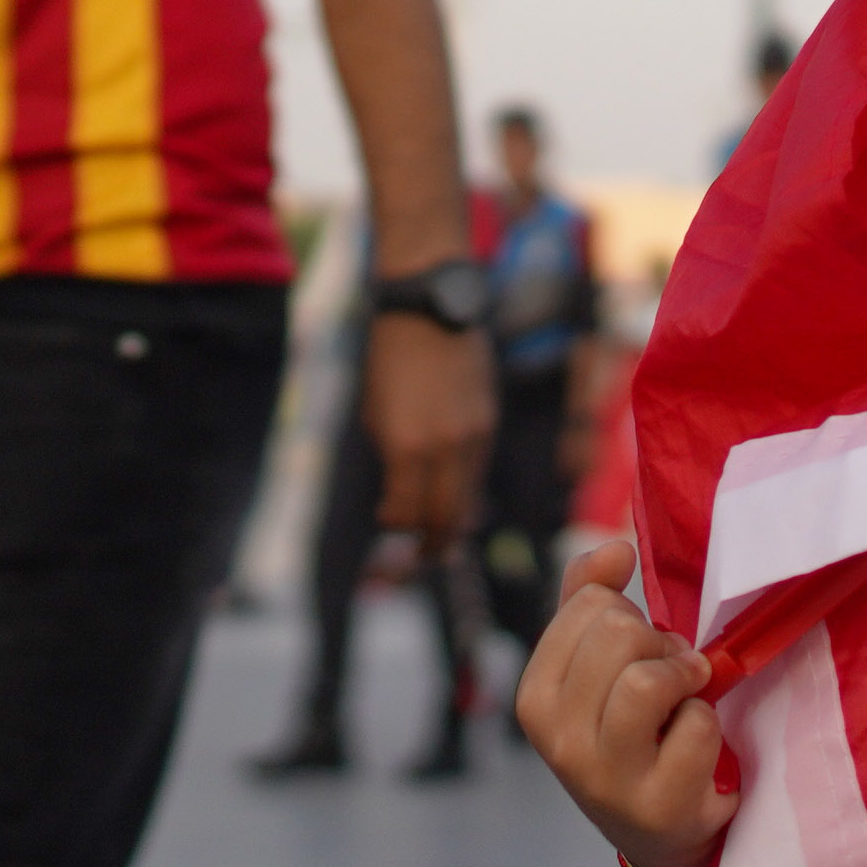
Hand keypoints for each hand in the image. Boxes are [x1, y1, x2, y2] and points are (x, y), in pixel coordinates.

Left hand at [361, 313, 489, 535]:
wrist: (429, 311)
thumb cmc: (389, 361)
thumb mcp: (376, 414)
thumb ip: (392, 459)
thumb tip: (404, 497)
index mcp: (407, 448)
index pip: (407, 513)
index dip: (396, 526)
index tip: (388, 523)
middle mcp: (445, 448)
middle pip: (445, 518)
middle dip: (433, 544)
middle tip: (422, 556)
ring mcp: (473, 436)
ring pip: (467, 496)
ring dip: (453, 518)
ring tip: (440, 531)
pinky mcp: (489, 421)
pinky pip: (478, 468)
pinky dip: (465, 486)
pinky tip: (453, 488)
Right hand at [516, 537, 731, 866]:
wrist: (665, 834)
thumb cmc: (634, 737)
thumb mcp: (600, 671)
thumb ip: (592, 601)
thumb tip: (614, 547)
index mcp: (535, 699)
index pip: (586, 604)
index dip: (628, 614)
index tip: (640, 650)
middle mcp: (558, 742)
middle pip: (616, 633)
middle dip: (659, 642)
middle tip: (673, 674)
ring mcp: (605, 779)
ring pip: (645, 680)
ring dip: (685, 677)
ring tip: (689, 696)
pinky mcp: (659, 807)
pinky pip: (695, 724)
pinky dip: (709, 722)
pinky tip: (700, 746)